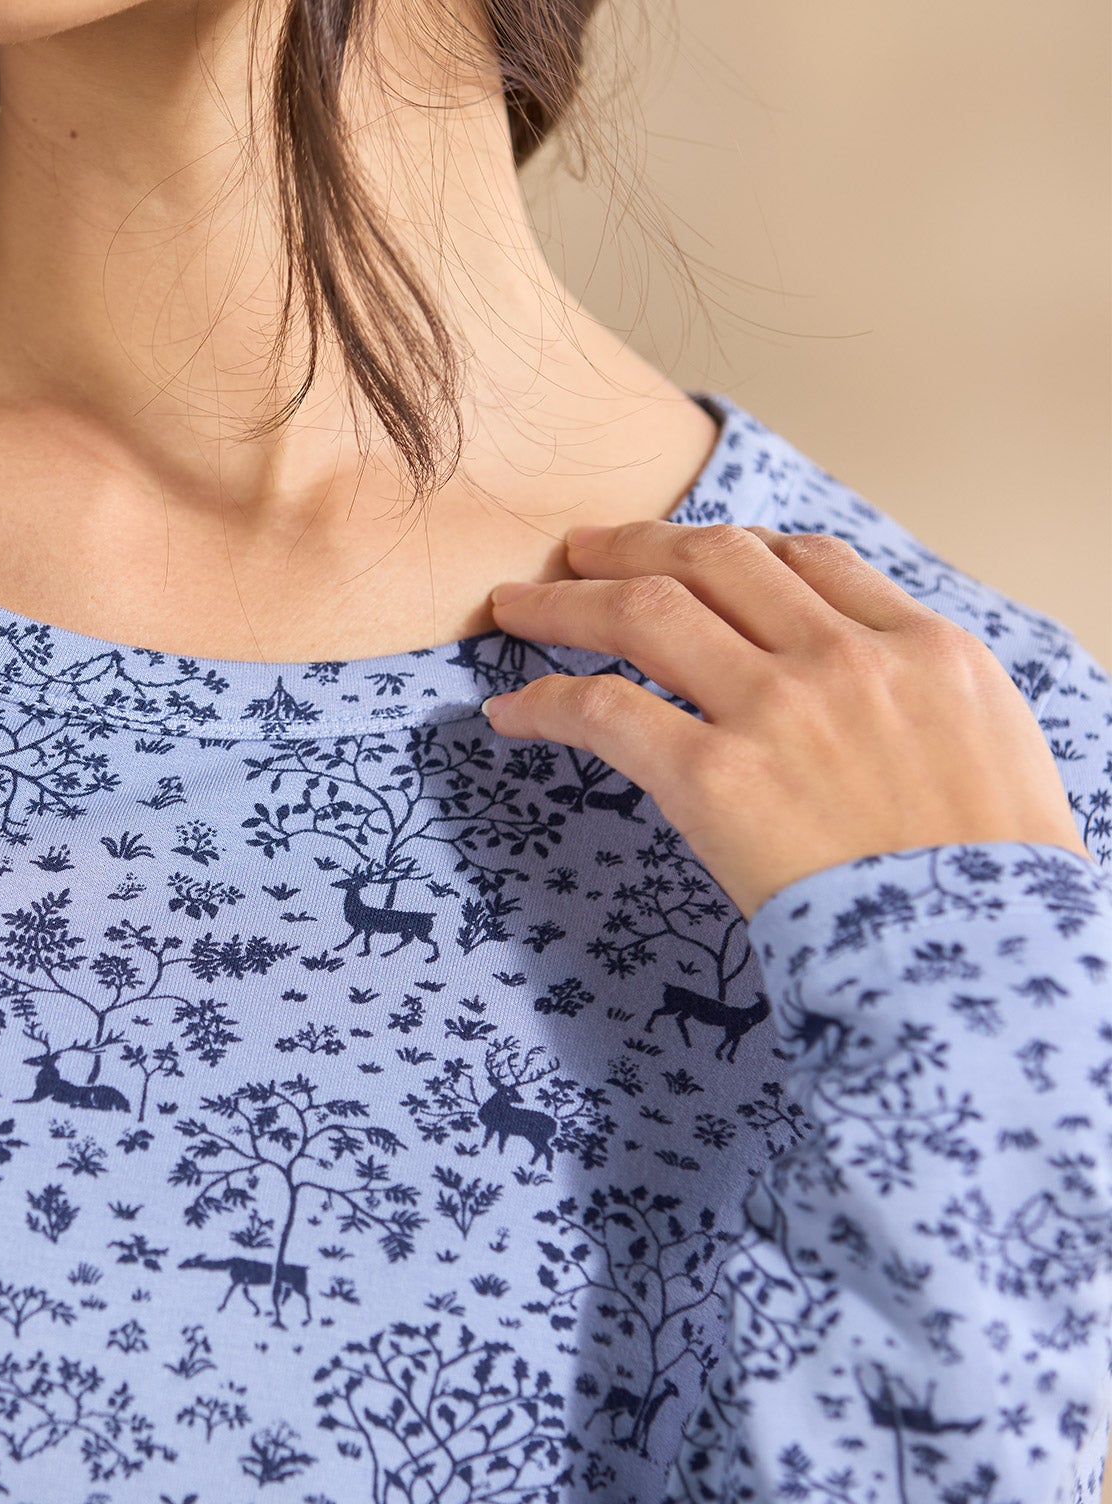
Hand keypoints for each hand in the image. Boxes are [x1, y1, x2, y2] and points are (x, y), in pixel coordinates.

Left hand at [482, 521, 1090, 919]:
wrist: (976, 958)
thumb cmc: (990, 885)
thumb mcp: (995, 754)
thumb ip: (922, 702)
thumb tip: (874, 698)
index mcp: (924, 647)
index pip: (810, 560)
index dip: (734, 550)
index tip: (687, 557)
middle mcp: (845, 659)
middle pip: (714, 560)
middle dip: (634, 544)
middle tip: (579, 550)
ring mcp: (776, 710)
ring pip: (645, 612)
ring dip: (567, 601)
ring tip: (514, 607)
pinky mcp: (715, 776)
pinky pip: (604, 711)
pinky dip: (544, 702)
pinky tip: (509, 712)